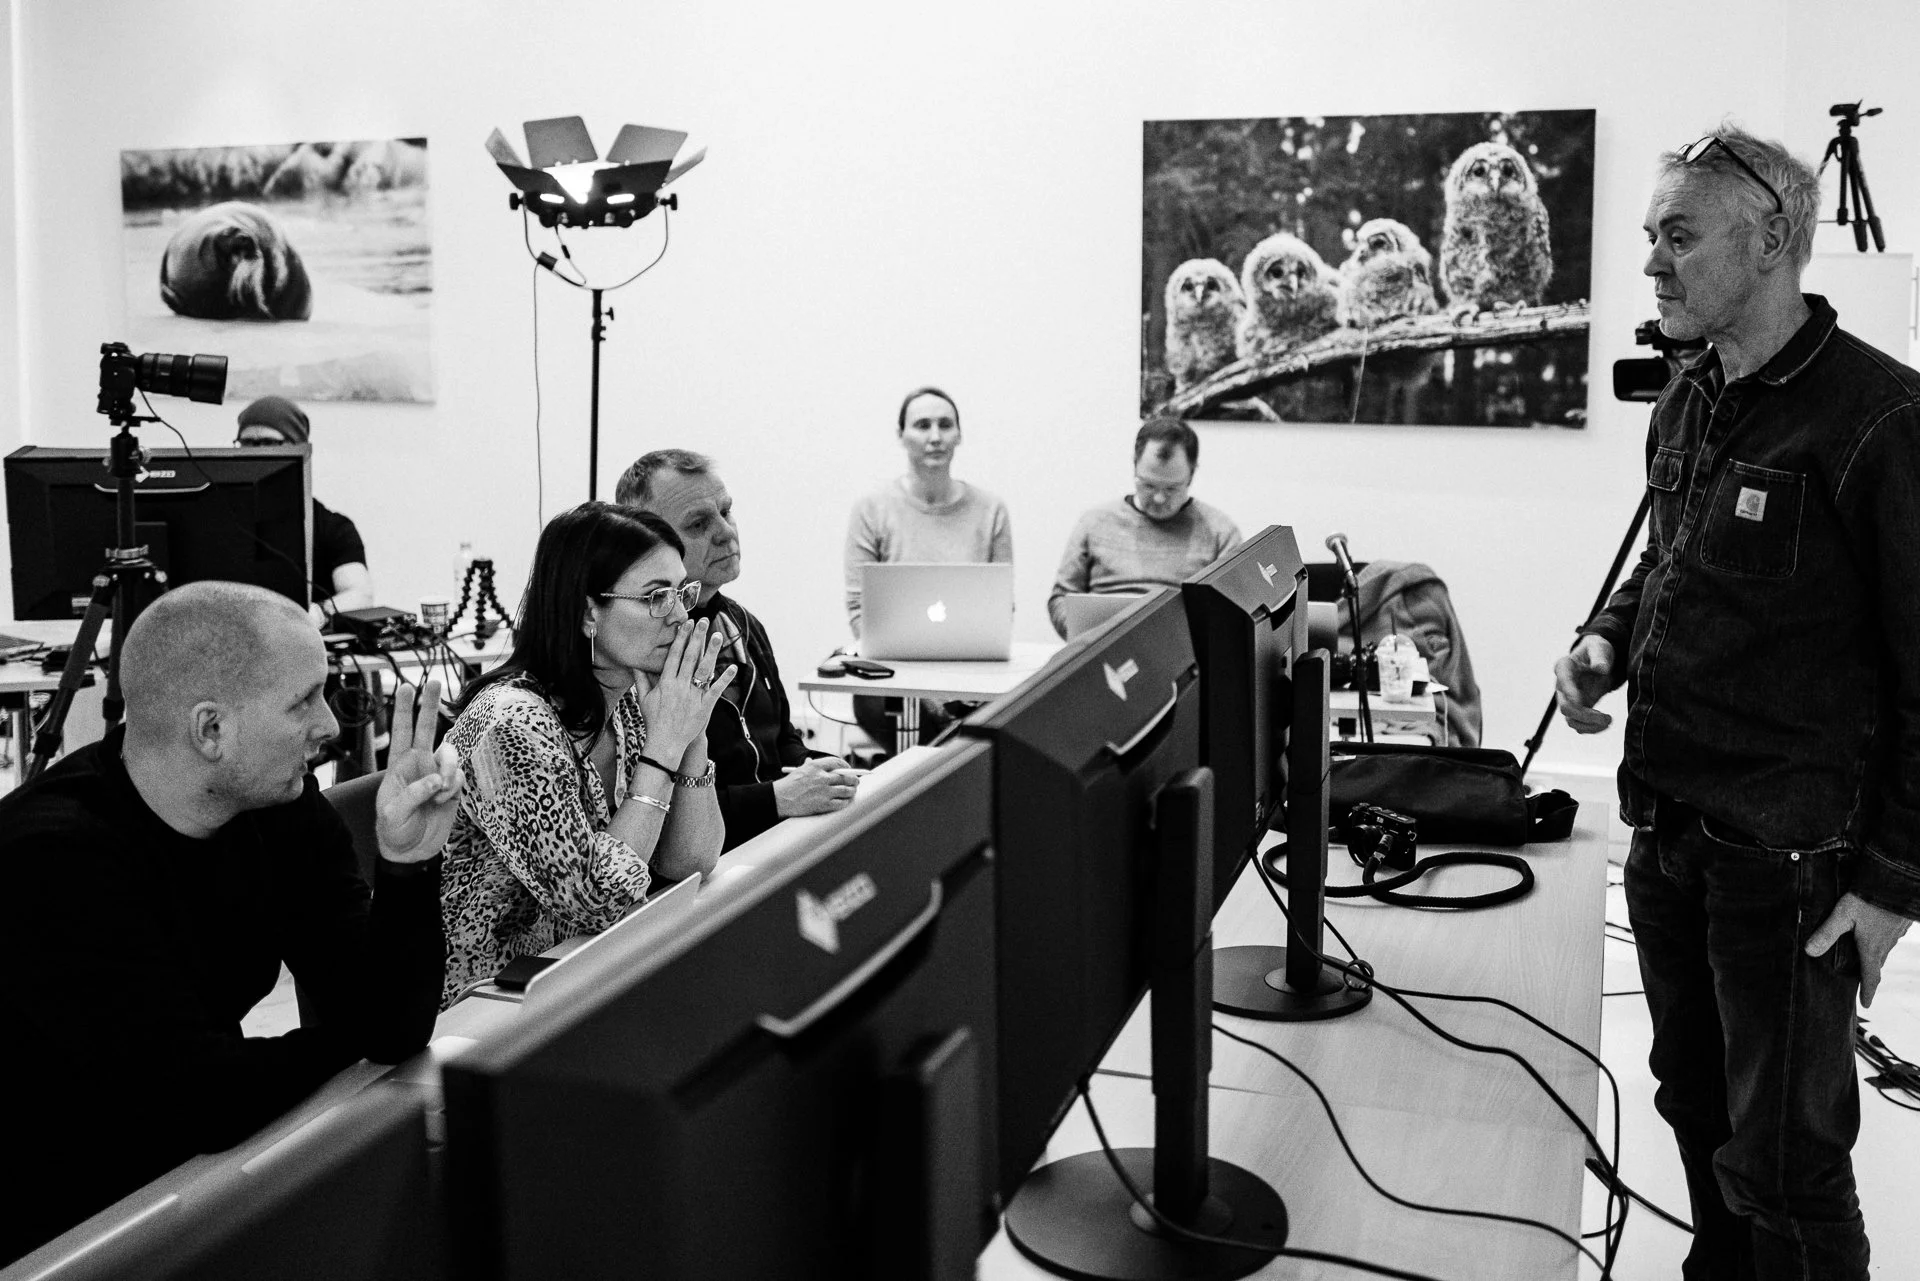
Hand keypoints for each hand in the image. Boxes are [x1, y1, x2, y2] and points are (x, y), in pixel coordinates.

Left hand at [374, 680, 462, 863]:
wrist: (412, 852)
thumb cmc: (394, 831)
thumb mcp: (392, 814)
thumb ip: (413, 794)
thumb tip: (437, 780)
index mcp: (398, 765)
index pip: (400, 731)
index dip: (403, 709)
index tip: (406, 687)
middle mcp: (419, 764)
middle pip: (426, 728)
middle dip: (430, 705)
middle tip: (434, 682)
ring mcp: (437, 774)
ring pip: (450, 753)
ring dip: (448, 769)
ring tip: (440, 791)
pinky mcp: (453, 788)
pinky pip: (460, 776)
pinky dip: (454, 787)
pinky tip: (443, 801)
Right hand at [636, 617, 737, 763]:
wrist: (665, 743)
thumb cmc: (653, 721)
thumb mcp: (644, 699)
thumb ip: (640, 680)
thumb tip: (634, 664)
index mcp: (665, 683)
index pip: (674, 656)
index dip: (681, 639)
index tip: (685, 624)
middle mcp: (679, 687)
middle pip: (690, 658)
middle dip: (696, 638)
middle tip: (702, 621)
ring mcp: (692, 697)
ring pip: (703, 670)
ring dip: (711, 652)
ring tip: (717, 635)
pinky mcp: (704, 707)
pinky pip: (716, 690)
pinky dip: (724, 679)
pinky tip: (733, 667)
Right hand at [774, 756, 860, 816]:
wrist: (779, 799)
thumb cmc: (788, 785)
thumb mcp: (799, 770)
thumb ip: (809, 765)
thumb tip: (811, 761)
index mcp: (816, 766)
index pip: (837, 763)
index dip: (846, 766)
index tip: (849, 769)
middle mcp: (822, 778)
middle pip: (845, 777)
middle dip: (854, 779)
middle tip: (856, 781)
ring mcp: (824, 792)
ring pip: (846, 790)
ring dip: (852, 791)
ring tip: (853, 791)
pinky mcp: (823, 805)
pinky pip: (840, 803)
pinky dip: (846, 802)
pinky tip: (846, 801)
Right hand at [1554, 635, 1615, 733]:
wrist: (1598, 659)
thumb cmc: (1597, 650)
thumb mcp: (1599, 647)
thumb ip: (1599, 656)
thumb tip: (1600, 668)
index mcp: (1564, 667)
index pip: (1563, 681)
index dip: (1570, 693)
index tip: (1581, 701)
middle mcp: (1562, 686)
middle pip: (1565, 707)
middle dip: (1585, 715)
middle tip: (1607, 718)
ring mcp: (1568, 699)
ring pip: (1571, 720)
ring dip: (1589, 725)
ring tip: (1609, 721)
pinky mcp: (1577, 709)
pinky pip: (1579, 724)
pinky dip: (1591, 729)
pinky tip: (1605, 724)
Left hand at [1805, 892, 1912, 1006]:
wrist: (1897, 882)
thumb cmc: (1869, 899)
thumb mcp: (1843, 915)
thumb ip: (1827, 933)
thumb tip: (1809, 952)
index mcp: (1872, 948)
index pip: (1870, 976)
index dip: (1868, 991)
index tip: (1866, 1004)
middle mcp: (1886, 944)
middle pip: (1876, 964)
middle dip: (1869, 975)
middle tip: (1863, 984)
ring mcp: (1895, 934)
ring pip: (1883, 951)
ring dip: (1875, 958)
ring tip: (1865, 960)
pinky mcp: (1900, 923)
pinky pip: (1889, 938)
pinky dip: (1881, 943)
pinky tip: (1875, 935)